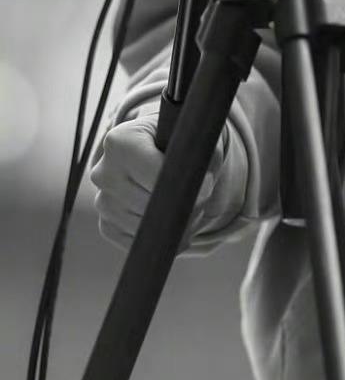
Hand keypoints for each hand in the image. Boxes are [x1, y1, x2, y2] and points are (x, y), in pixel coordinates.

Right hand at [89, 99, 247, 250]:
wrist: (156, 150)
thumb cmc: (177, 141)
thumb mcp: (193, 137)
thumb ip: (198, 157)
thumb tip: (201, 188)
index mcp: (120, 141)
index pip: (157, 175)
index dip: (186, 184)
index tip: (208, 183)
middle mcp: (103, 172)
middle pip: (151, 204)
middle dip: (183, 207)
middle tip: (203, 198)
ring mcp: (102, 202)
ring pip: (146, 227)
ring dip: (176, 225)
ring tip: (189, 206)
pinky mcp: (106, 226)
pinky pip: (139, 242)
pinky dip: (162, 238)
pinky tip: (173, 219)